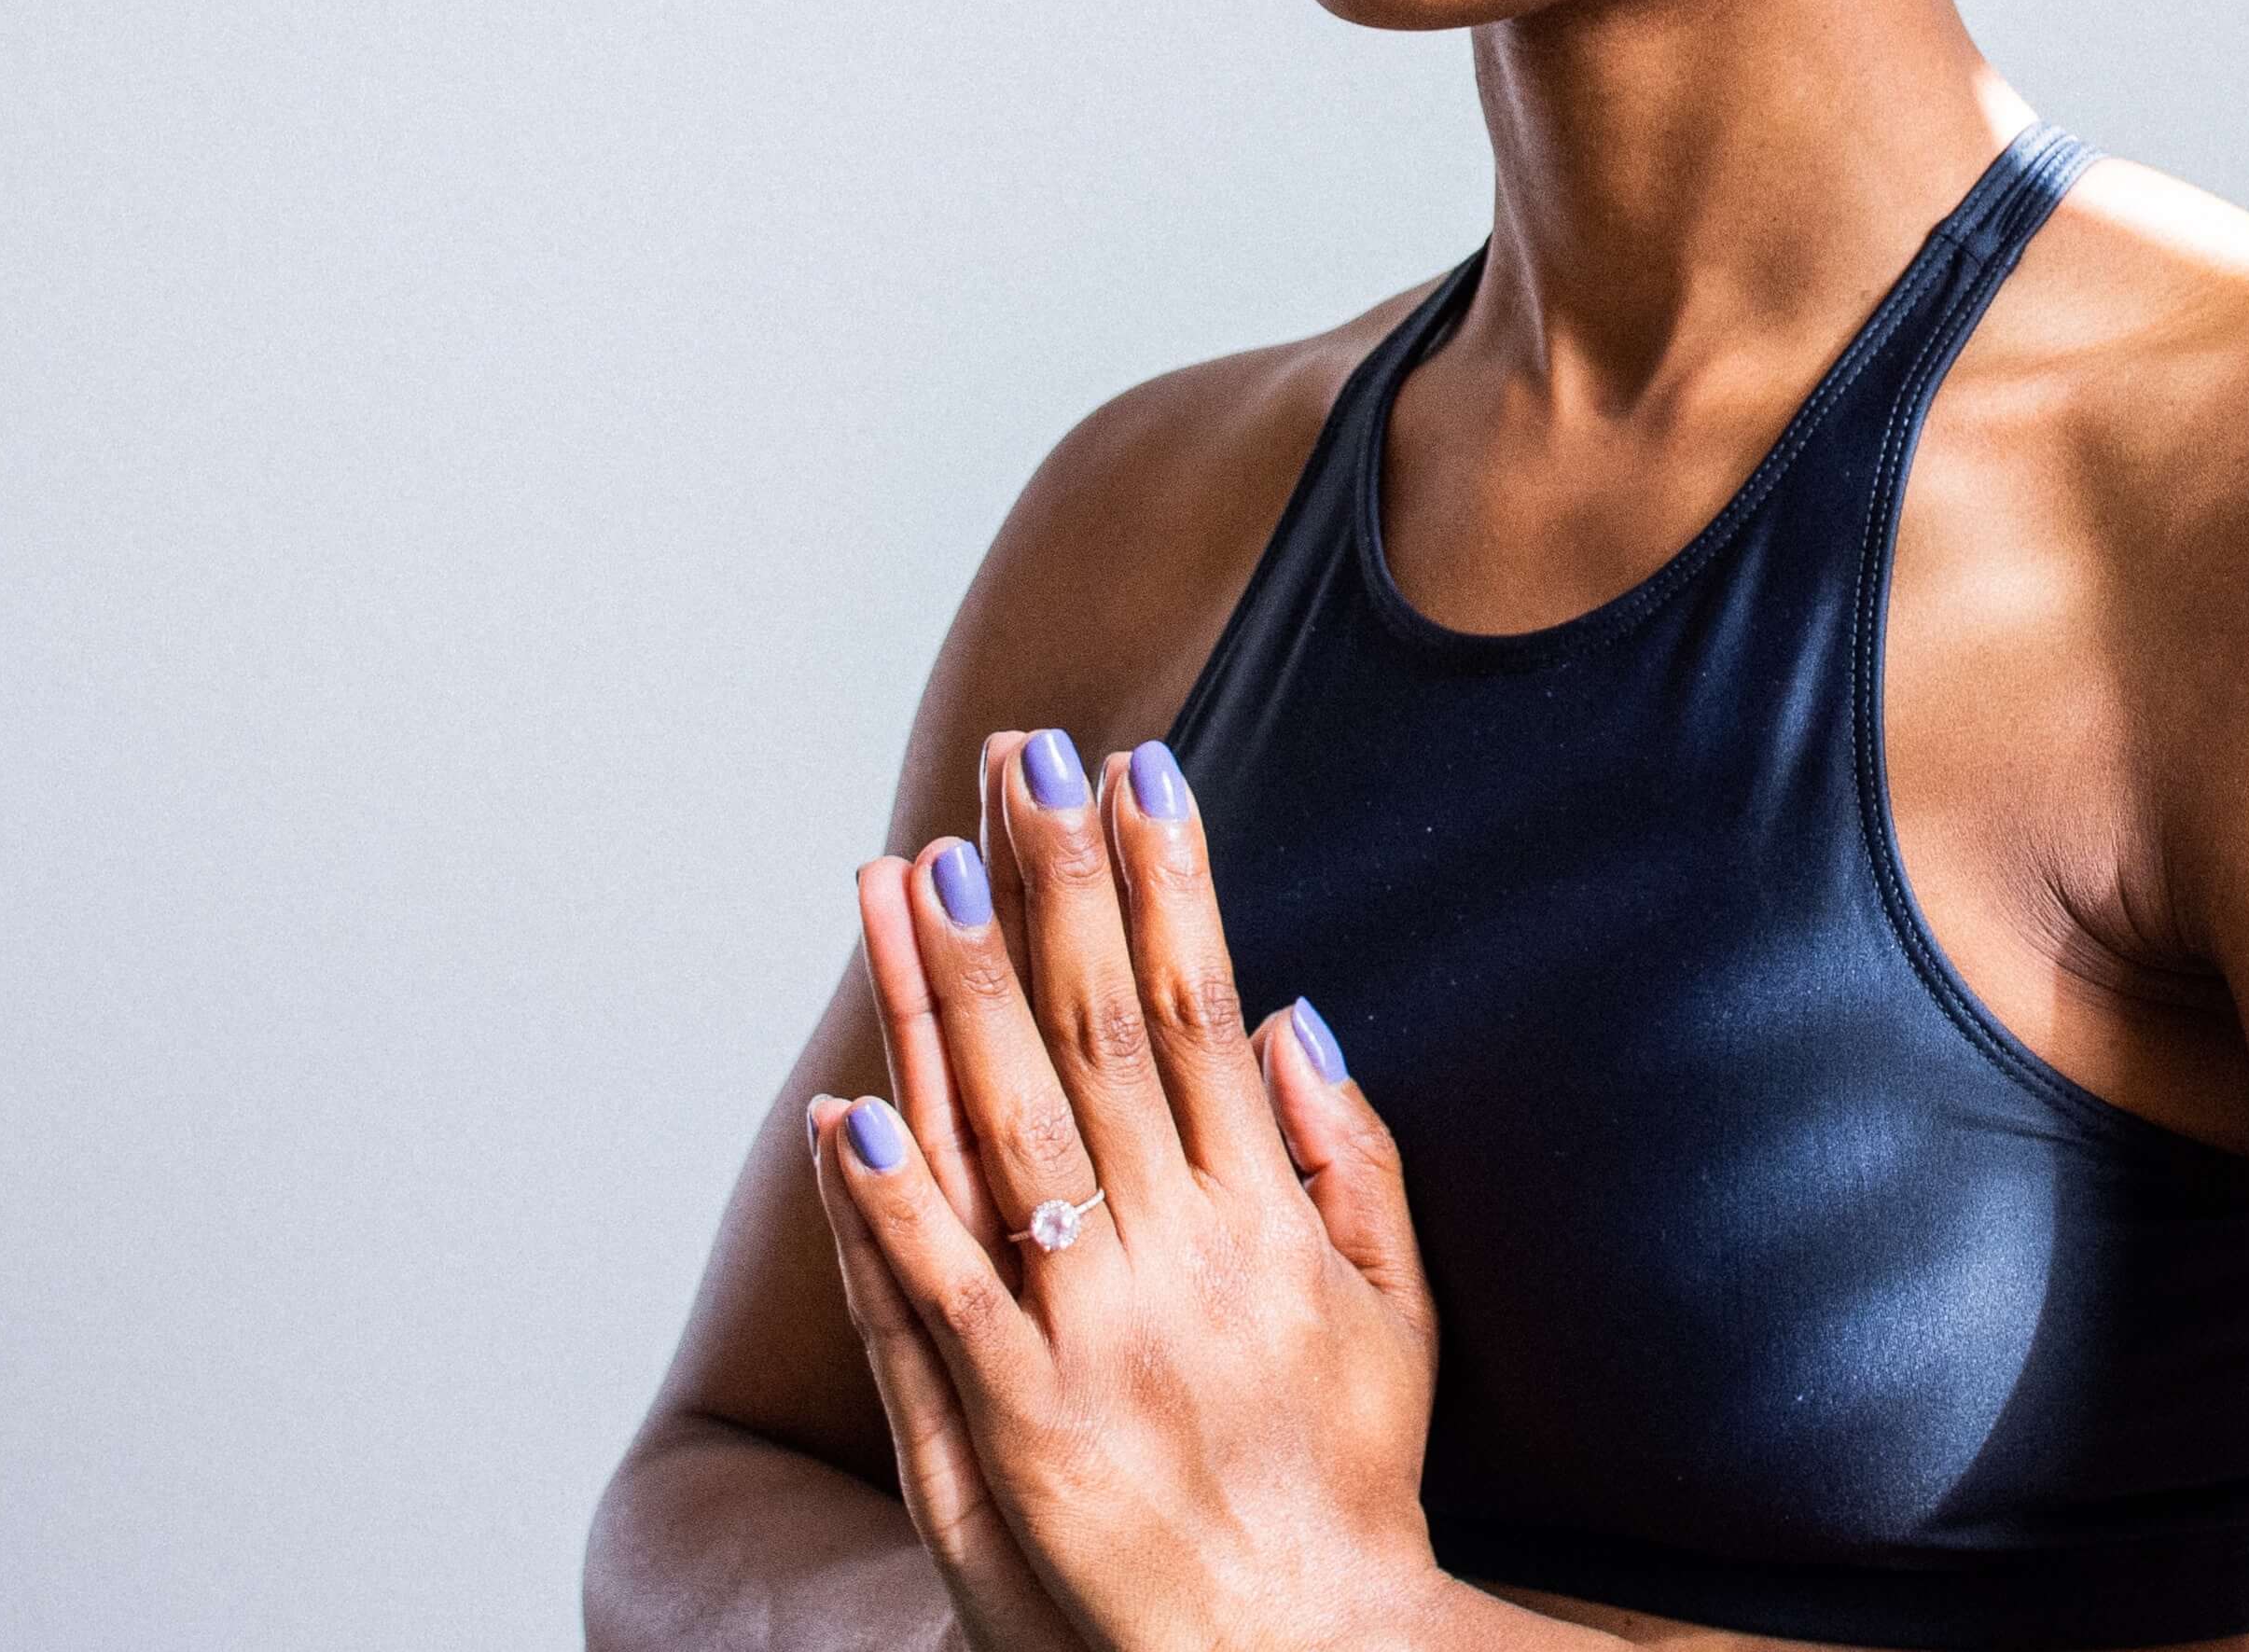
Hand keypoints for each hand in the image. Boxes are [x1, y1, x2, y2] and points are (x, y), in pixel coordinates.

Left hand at [811, 725, 1446, 1651]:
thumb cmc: (1348, 1487)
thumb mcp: (1400, 1315)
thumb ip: (1355, 1161)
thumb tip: (1294, 1016)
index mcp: (1269, 1219)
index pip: (1200, 1006)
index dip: (1164, 877)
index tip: (1132, 764)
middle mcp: (1183, 1260)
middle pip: (1098, 1037)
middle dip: (1055, 884)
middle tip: (1016, 760)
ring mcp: (1096, 1344)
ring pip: (1010, 1137)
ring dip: (957, 997)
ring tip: (915, 872)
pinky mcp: (1019, 1436)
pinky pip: (943, 1304)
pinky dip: (893, 1207)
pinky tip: (849, 1108)